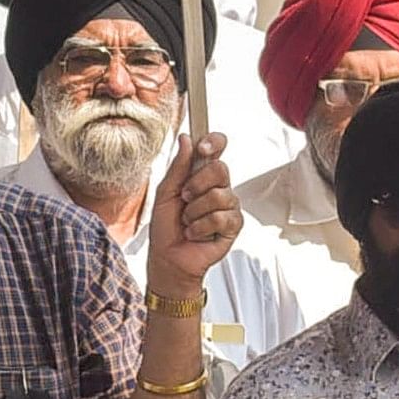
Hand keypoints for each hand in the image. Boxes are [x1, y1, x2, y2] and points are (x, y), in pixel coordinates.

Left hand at [146, 129, 238, 294]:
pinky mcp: (234, 225)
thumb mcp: (165, 193)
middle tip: (185, 198)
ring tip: (187, 222)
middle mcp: (218, 187)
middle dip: (197, 184)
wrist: (168, 258)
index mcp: (201, 175)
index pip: (217, 148)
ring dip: (194, 212)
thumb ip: (178, 167)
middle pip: (220, 169)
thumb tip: (186, 139)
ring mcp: (228, 206)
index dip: (214, 143)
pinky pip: (221, 217)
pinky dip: (201, 227)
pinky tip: (195, 233)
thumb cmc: (165, 228)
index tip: (202, 148)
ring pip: (219, 195)